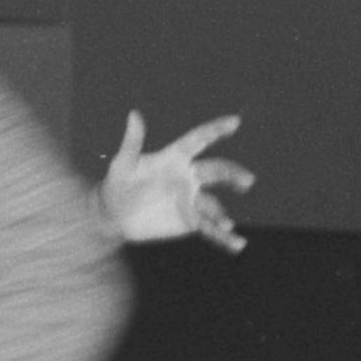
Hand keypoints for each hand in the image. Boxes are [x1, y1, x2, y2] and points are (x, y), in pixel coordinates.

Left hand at [100, 112, 253, 253]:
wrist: (114, 215)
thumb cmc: (117, 184)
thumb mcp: (123, 163)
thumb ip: (132, 141)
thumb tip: (134, 114)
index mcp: (175, 157)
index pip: (198, 140)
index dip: (215, 130)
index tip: (234, 122)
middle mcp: (189, 175)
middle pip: (216, 171)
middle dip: (232, 175)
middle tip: (246, 181)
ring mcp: (191, 199)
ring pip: (214, 205)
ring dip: (222, 214)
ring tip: (227, 224)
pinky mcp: (190, 220)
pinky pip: (210, 229)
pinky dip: (224, 237)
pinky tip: (238, 245)